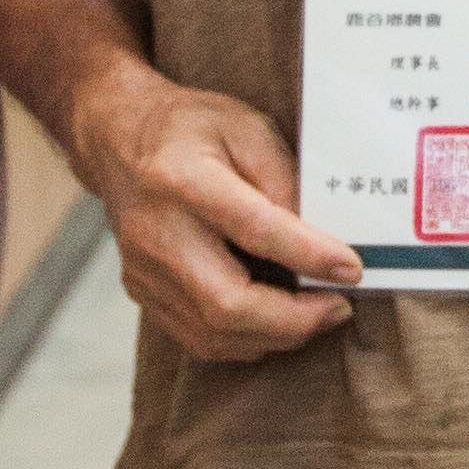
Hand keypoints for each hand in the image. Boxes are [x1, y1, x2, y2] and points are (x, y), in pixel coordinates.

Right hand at [78, 66, 356, 363]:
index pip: (253, 229)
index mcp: (182, 179)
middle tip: (338, 307)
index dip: (308, 255)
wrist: (117, 141)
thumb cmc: (190, 130)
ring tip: (316, 314)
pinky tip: (276, 320)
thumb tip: (322, 237)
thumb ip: (285, 179)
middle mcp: (156, 232)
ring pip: (214, 332)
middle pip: (227, 303)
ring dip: (276, 334)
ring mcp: (143, 270)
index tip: (351, 269)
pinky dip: (247, 339)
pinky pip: (199, 337)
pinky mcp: (142, 292)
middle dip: (294, 319)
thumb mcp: (247, 129)